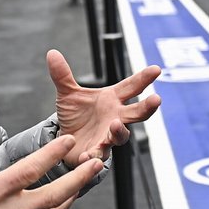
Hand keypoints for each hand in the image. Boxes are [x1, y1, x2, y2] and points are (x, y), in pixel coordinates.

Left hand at [47, 49, 161, 163]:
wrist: (65, 142)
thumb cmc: (75, 116)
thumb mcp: (67, 94)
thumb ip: (62, 75)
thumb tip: (52, 53)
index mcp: (112, 100)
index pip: (131, 87)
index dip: (144, 78)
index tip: (156, 69)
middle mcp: (115, 118)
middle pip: (137, 113)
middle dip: (147, 107)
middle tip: (156, 99)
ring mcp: (108, 136)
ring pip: (121, 135)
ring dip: (120, 131)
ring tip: (115, 124)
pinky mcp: (96, 152)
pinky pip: (99, 155)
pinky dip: (95, 155)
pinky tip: (88, 155)